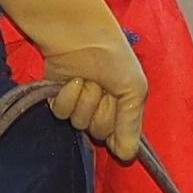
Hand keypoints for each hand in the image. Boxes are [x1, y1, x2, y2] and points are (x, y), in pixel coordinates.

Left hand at [0, 0, 151, 159]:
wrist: (81, 36)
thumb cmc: (113, 56)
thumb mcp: (134, 89)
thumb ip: (131, 125)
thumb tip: (128, 156)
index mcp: (124, 109)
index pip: (121, 140)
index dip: (119, 129)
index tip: (119, 108)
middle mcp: (102, 111)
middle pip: (100, 133)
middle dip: (102, 109)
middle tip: (104, 86)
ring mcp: (79, 106)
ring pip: (80, 124)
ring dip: (85, 99)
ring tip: (88, 78)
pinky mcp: (58, 100)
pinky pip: (62, 114)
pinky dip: (67, 97)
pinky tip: (71, 79)